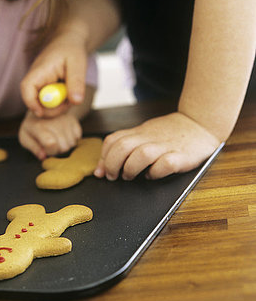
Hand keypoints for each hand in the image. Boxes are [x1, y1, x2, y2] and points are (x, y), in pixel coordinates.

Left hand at [18, 110, 82, 159]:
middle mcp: (54, 122)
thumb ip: (34, 148)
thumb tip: (43, 156)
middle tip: (51, 144)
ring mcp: (65, 120)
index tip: (45, 149)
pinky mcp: (73, 119)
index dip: (50, 151)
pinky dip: (72, 139)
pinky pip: (78, 137)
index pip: (51, 144)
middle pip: (64, 147)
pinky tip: (64, 134)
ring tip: (57, 139)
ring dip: (65, 145)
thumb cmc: (32, 127)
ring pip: (72, 143)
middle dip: (57, 150)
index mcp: (39, 127)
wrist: (41, 109)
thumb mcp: (25, 137)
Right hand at [20, 32, 87, 118]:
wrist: (70, 41)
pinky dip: (59, 102)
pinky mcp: (46, 89)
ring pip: (43, 104)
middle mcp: (36, 79)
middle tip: (70, 102)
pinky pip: (49, 102)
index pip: (26, 88)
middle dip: (52, 109)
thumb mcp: (78, 63)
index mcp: (40, 70)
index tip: (41, 112)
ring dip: (58, 105)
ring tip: (72, 94)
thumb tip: (76, 101)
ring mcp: (40, 85)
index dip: (31, 102)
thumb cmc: (72, 48)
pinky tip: (68, 93)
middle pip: (35, 102)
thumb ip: (76, 81)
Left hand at [94, 112, 221, 180]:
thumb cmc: (168, 134)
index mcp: (139, 132)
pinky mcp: (181, 156)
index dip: (103, 157)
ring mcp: (166, 146)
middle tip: (113, 177)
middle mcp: (149, 138)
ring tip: (130, 176)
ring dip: (130, 168)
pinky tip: (152, 175)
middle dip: (112, 164)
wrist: (199, 124)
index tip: (102, 171)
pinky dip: (155, 172)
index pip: (113, 141)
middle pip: (122, 147)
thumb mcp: (144, 135)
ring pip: (141, 154)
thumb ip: (124, 148)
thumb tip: (101, 169)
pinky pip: (166, 164)